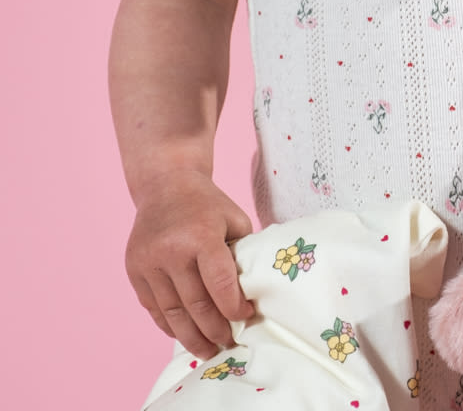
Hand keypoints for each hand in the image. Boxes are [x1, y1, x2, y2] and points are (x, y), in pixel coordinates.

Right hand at [125, 170, 254, 359]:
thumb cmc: (207, 204)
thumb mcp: (234, 218)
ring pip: (172, 312)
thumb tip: (254, 290)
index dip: (234, 307)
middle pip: (195, 304)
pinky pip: (154, 307)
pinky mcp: (134, 271)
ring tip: (208, 350)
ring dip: (191, 337)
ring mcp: (148, 262)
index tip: (246, 317)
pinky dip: (170, 325)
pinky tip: (185, 334)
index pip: (219, 283)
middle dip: (214, 330)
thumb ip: (242, 252)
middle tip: (229, 343)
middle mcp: (171, 251)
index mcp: (201, 235)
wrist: (166, 186)